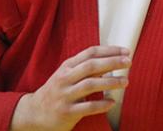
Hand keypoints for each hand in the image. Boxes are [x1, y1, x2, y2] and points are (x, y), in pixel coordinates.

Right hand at [10, 45, 130, 130]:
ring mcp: (65, 95)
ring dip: (111, 82)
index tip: (125, 50)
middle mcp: (65, 78)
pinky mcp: (67, 112)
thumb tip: (111, 60)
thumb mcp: (66, 75)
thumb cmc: (56, 91)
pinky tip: (112, 102)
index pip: (90, 53)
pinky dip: (102, 104)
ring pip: (91, 85)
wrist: (33, 113)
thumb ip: (84, 68)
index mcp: (67, 66)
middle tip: (128, 62)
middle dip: (112, 62)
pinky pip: (88, 107)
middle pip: (92, 66)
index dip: (109, 50)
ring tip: (126, 82)